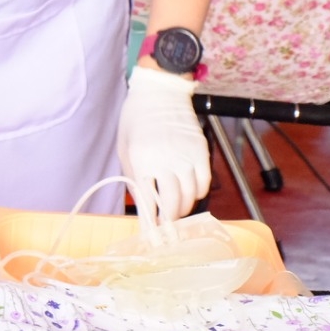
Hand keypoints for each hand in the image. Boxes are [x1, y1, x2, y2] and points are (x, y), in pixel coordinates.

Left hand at [116, 64, 209, 226]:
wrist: (160, 92)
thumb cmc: (135, 120)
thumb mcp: (125, 148)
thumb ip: (134, 176)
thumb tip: (144, 203)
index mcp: (141, 160)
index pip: (148, 201)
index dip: (150, 223)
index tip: (151, 238)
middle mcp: (165, 160)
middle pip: (173, 203)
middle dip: (169, 220)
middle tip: (165, 227)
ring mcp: (185, 155)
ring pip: (190, 196)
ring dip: (183, 208)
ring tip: (176, 210)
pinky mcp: (200, 151)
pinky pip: (204, 182)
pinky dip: (197, 193)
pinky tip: (189, 193)